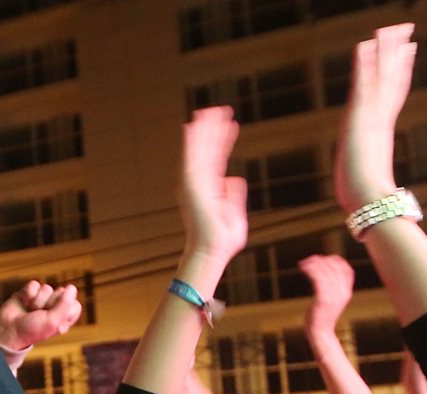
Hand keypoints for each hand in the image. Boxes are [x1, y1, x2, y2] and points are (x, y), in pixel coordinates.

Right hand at [0, 281, 82, 350]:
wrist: (8, 330)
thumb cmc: (31, 330)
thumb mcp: (52, 321)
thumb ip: (65, 304)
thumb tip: (72, 287)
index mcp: (63, 318)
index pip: (74, 304)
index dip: (66, 308)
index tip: (56, 316)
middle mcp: (54, 307)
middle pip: (61, 293)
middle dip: (49, 304)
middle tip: (40, 314)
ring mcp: (41, 299)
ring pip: (46, 288)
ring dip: (36, 301)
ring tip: (30, 311)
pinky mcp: (29, 292)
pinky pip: (34, 284)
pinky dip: (28, 294)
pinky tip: (24, 303)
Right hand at [180, 107, 247, 269]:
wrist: (210, 252)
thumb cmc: (221, 241)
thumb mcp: (235, 215)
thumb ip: (234, 196)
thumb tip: (233, 178)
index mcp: (209, 190)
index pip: (217, 159)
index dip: (223, 141)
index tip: (231, 124)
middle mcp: (199, 184)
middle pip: (206, 151)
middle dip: (212, 130)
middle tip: (218, 109)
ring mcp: (193, 184)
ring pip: (198, 151)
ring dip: (203, 130)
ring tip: (208, 110)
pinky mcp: (191, 185)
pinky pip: (191, 158)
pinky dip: (192, 142)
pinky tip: (193, 125)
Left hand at [300, 255, 354, 332]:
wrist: (320, 333)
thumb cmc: (322, 317)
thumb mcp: (331, 301)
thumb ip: (331, 290)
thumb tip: (324, 276)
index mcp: (346, 293)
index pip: (347, 270)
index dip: (337, 261)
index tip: (324, 258)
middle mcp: (342, 293)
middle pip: (336, 268)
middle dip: (322, 261)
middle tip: (309, 260)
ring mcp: (334, 296)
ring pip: (326, 272)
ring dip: (314, 264)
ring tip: (303, 263)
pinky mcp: (323, 299)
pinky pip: (318, 279)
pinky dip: (310, 270)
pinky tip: (303, 268)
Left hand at [334, 24, 415, 212]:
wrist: (369, 202)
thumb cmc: (368, 200)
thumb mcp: (368, 182)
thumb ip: (376, 180)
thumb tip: (387, 193)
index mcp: (381, 130)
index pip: (394, 94)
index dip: (402, 72)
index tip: (408, 51)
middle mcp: (379, 119)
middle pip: (392, 79)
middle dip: (398, 53)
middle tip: (405, 29)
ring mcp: (371, 117)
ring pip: (381, 76)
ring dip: (384, 51)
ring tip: (390, 28)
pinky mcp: (359, 118)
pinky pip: (363, 85)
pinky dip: (364, 65)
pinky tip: (365, 45)